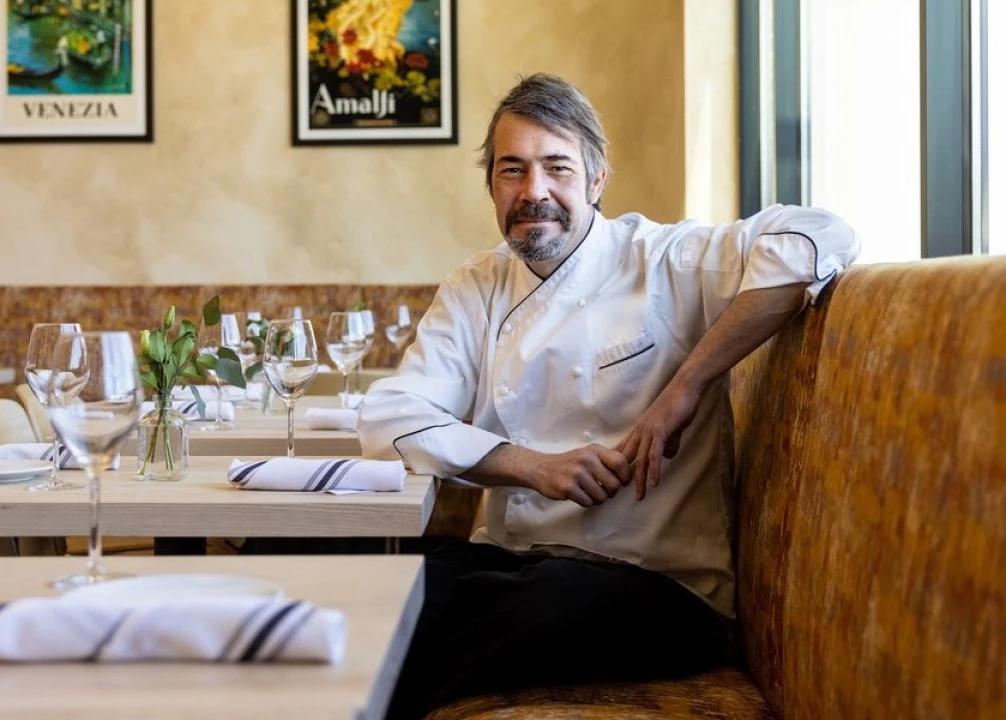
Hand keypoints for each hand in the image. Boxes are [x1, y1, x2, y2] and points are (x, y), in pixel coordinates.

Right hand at [528, 444, 630, 507]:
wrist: (540, 468)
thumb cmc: (569, 464)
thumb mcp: (587, 454)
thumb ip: (606, 460)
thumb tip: (632, 469)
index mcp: (594, 450)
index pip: (621, 462)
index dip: (625, 476)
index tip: (621, 482)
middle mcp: (586, 459)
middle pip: (614, 484)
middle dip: (611, 492)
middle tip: (604, 491)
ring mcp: (577, 473)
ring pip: (602, 496)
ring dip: (599, 499)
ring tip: (590, 494)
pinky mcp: (568, 487)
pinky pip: (588, 502)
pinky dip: (587, 503)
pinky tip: (580, 496)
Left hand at [616, 380, 701, 500]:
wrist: (685, 387)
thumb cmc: (679, 405)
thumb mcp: (672, 428)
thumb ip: (668, 443)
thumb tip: (668, 456)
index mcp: (640, 430)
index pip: (624, 451)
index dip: (618, 467)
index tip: (614, 482)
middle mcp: (640, 431)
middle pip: (628, 459)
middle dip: (623, 478)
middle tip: (620, 495)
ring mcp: (649, 431)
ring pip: (641, 460)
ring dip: (640, 480)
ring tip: (640, 496)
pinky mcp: (661, 430)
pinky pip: (655, 453)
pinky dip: (654, 469)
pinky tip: (654, 482)